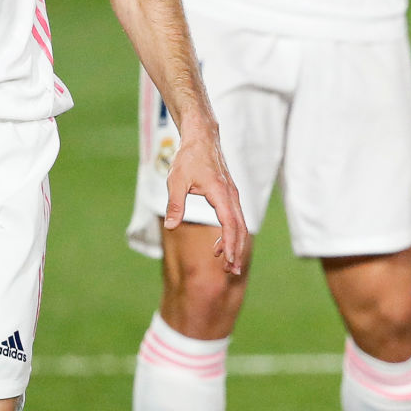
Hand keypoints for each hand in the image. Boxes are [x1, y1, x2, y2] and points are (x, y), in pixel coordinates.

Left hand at [163, 121, 248, 274]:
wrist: (201, 138)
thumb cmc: (188, 158)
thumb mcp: (176, 181)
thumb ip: (175, 204)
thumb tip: (171, 226)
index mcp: (220, 193)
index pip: (230, 224)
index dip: (229, 244)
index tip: (226, 261)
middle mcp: (231, 196)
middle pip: (239, 228)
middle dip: (236, 251)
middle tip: (231, 272)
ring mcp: (232, 196)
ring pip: (239, 225)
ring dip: (235, 245)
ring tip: (227, 265)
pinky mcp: (229, 196)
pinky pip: (234, 219)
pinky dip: (230, 234)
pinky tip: (218, 245)